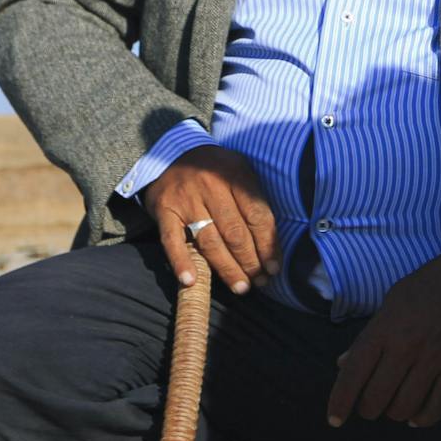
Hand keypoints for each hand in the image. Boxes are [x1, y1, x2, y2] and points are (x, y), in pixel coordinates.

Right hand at [142, 146, 280, 294]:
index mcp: (235, 175)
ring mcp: (186, 200)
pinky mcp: (165, 210)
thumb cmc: (214, 168)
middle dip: (250, 261)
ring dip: (226, 268)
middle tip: (260, 282)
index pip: (257, 216)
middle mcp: (212, 187)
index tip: (275, 267)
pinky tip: (191, 281)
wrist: (171, 153)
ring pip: (210, 241)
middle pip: (235, 232)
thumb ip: (253, 198)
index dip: (268, 245)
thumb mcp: (239, 170)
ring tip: (240, 287)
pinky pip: (172, 240)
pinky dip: (181, 261)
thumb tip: (272, 240)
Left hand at [326, 224, 440, 428]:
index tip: (334, 420)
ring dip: (394, 412)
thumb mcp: (391, 301)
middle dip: (368, 408)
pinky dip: (423, 418)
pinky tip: (417, 415)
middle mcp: (406, 346)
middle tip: (371, 402)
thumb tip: (343, 365)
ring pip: (404, 408)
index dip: (340, 402)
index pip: (353, 374)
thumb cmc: (429, 282)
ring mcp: (434, 359)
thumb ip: (368, 335)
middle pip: (376, 398)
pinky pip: (437, 407)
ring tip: (394, 403)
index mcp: (384, 328)